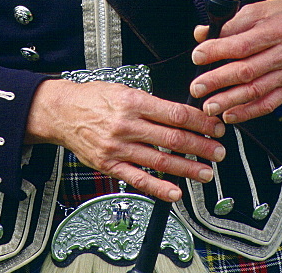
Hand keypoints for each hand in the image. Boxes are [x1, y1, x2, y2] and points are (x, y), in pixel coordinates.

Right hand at [25, 78, 225, 201]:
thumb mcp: (124, 89)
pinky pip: (138, 179)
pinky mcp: (109, 165)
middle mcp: (127, 125)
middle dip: (201, 146)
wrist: (62, 112)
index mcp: (134, 102)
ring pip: (160, 161)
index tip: (215, 126)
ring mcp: (118, 148)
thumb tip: (180, 114)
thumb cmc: (94, 98)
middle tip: (219, 151)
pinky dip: (158, 188)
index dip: (200, 121)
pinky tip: (176, 193)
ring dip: (187, 169)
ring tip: (206, 173)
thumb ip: (150, 103)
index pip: (175, 114)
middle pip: (172, 139)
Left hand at [189, 0, 281, 123]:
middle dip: (218, 81)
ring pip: (256, 90)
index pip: (242, 45)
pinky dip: (248, 112)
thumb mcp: (258, 9)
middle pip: (247, 71)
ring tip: (208, 105)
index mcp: (277, 28)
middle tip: (197, 87)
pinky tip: (230, 115)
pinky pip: (269, 103)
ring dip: (229, 101)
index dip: (217, 51)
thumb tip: (201, 34)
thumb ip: (230, 23)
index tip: (198, 56)